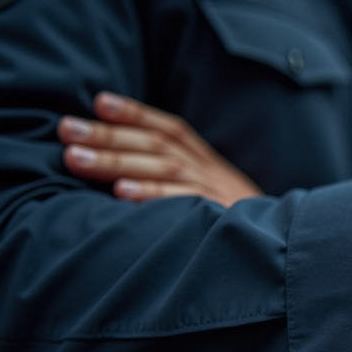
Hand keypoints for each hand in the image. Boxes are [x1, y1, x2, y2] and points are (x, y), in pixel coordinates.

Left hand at [58, 92, 261, 206]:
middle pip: (156, 146)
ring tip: (75, 158)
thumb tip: (130, 171)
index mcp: (210, 164)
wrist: (285, 248)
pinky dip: (152, 196)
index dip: (136, 113)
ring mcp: (215, 195)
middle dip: (109, 135)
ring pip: (162, 169)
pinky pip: (182, 204)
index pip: (171, 130)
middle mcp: (211, 173)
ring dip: (116, 162)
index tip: (99, 102)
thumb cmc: (241, 225)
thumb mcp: (219, 195)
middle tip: (66, 129)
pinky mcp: (219, 219)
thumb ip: (185, 180)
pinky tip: (121, 194)